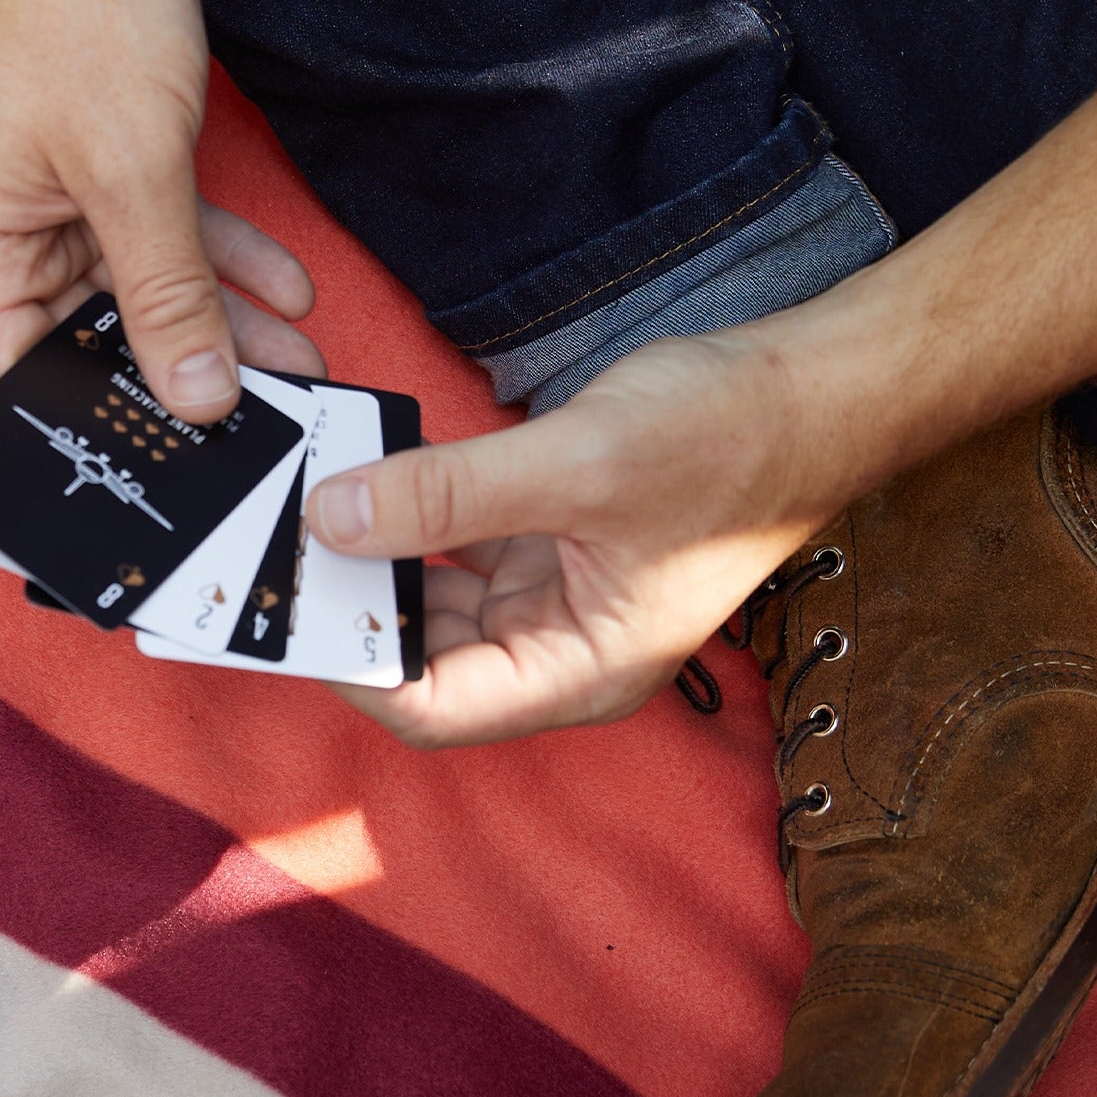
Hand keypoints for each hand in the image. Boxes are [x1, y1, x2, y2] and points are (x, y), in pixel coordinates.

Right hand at [0, 0, 321, 418]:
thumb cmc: (73, 7)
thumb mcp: (131, 174)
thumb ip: (167, 298)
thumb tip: (200, 400)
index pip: (19, 382)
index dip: (91, 434)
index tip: (167, 478)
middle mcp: (2, 238)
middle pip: (90, 346)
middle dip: (181, 379)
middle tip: (263, 427)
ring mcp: (53, 203)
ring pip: (142, 295)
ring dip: (223, 325)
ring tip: (301, 368)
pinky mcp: (103, 168)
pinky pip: (165, 239)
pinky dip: (224, 259)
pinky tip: (288, 290)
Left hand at [301, 332, 868, 747]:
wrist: (819, 387)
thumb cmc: (731, 440)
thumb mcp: (578, 465)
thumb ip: (448, 496)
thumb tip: (333, 516)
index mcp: (578, 673)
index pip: (432, 709)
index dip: (354, 668)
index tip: (290, 609)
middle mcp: (559, 652)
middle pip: (422, 659)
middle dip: (354, 610)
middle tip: (277, 550)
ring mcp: (553, 599)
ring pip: (431, 601)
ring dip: (374, 560)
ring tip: (308, 507)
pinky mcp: (548, 545)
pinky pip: (455, 547)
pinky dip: (410, 517)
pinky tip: (366, 478)